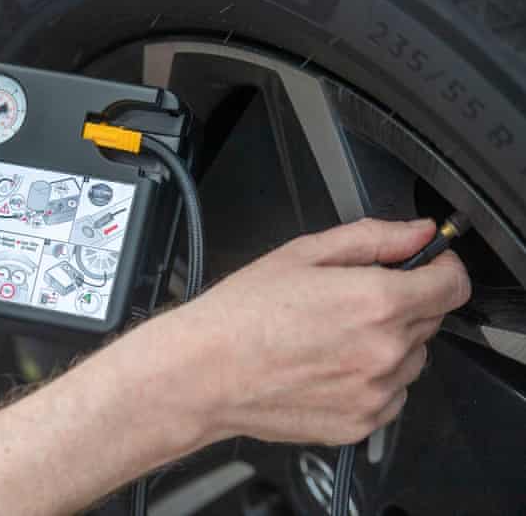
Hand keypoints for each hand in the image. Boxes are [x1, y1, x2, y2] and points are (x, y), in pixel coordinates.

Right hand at [154, 217, 471, 445]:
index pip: (454, 284)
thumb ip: (372, 238)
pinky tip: (327, 366)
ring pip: (412, 359)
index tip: (423, 267)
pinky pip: (390, 395)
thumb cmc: (239, 315)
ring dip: (388, 344)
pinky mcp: (360, 423)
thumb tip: (417, 234)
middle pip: (431, 319)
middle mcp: (384, 350)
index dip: (440, 269)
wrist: (203, 373)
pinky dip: (371, 380)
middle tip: (347, 301)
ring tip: (330, 338)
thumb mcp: (302, 254)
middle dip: (403, 303)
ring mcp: (375, 392)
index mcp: (376, 301)